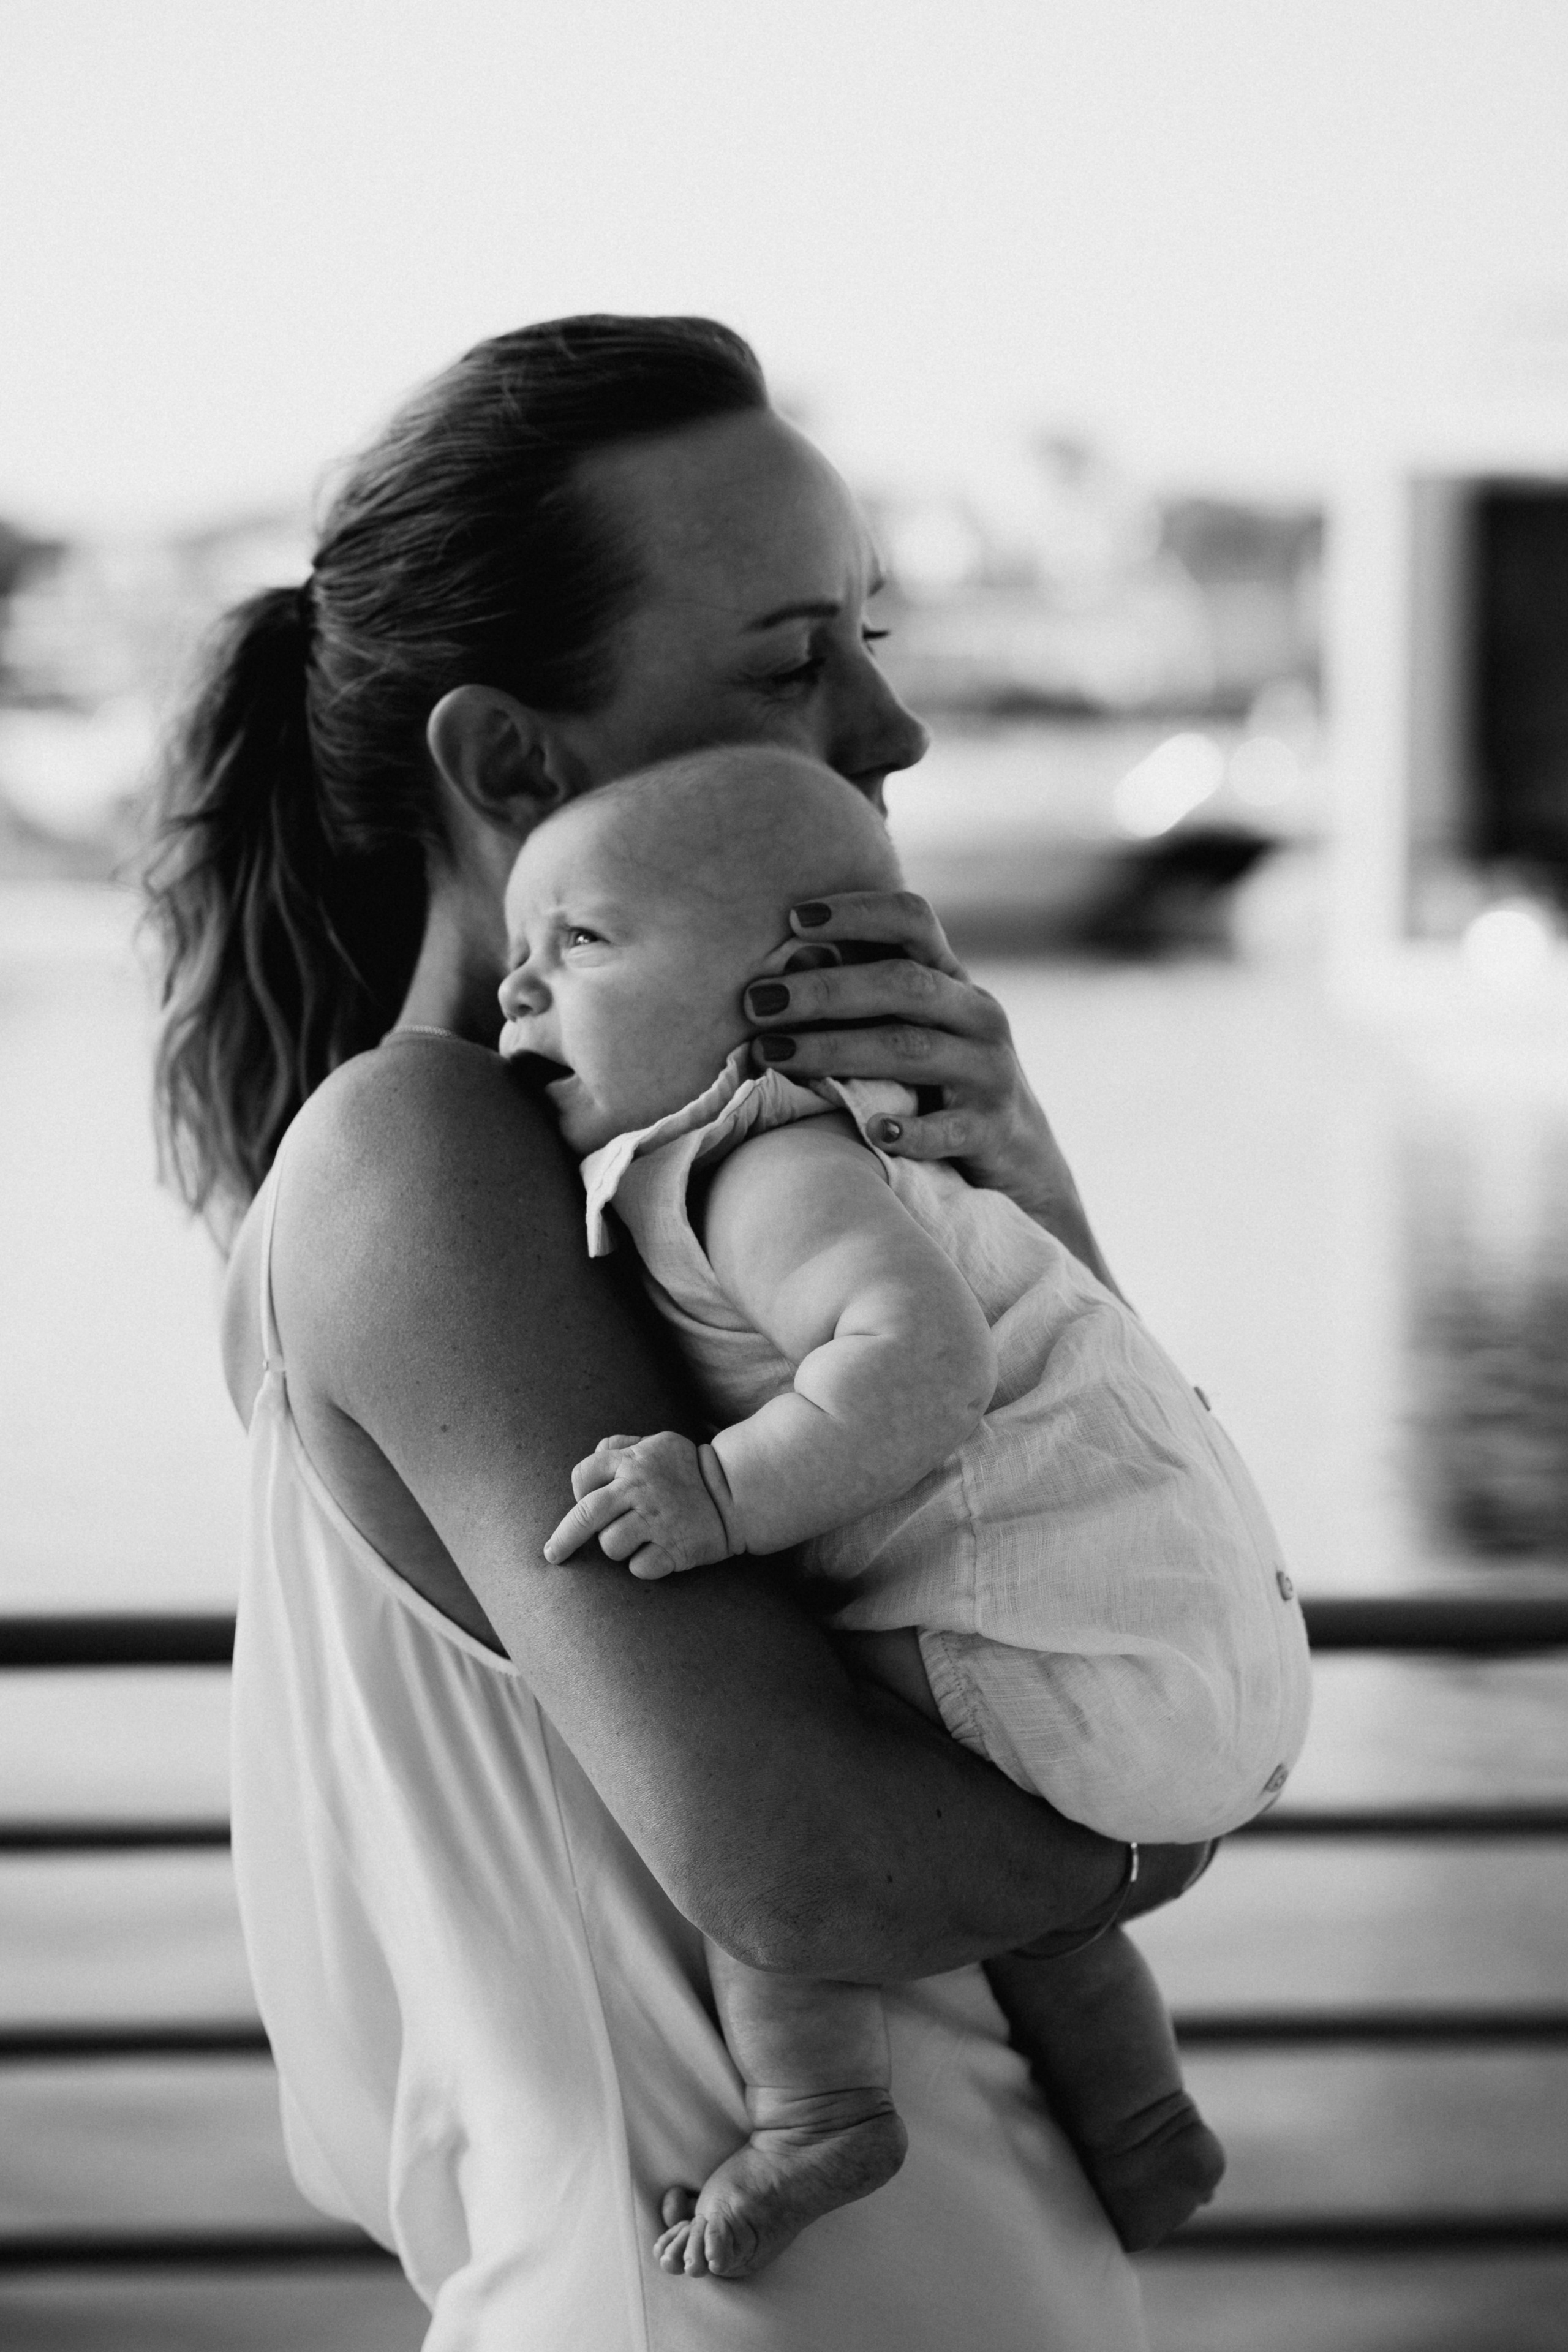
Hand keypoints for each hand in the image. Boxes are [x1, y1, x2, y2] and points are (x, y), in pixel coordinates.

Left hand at [543, 1432, 731, 1581]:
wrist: (736, 1492)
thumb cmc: (691, 1468)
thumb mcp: (658, 1443)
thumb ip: (623, 1445)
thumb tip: (597, 1450)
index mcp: (631, 1462)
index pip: (582, 1476)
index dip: (578, 1491)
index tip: (583, 1501)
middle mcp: (638, 1490)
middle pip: (583, 1516)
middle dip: (562, 1539)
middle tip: (552, 1555)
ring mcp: (655, 1521)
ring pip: (610, 1545)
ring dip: (618, 1547)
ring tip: (639, 1539)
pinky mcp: (672, 1549)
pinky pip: (638, 1567)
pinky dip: (643, 1565)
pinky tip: (658, 1553)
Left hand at [741, 890, 1085, 1237]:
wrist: (1020, 1154)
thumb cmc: (937, 1078)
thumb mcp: (911, 1026)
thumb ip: (859, 995)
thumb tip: (780, 966)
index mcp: (952, 978)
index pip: (912, 920)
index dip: (857, 912)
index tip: (794, 918)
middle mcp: (977, 1014)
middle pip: (902, 984)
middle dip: (825, 989)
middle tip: (755, 1002)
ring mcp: (989, 1071)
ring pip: (910, 1049)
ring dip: (834, 1049)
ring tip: (770, 1054)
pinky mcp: (990, 1128)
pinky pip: (947, 1129)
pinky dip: (910, 1131)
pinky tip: (872, 1132)